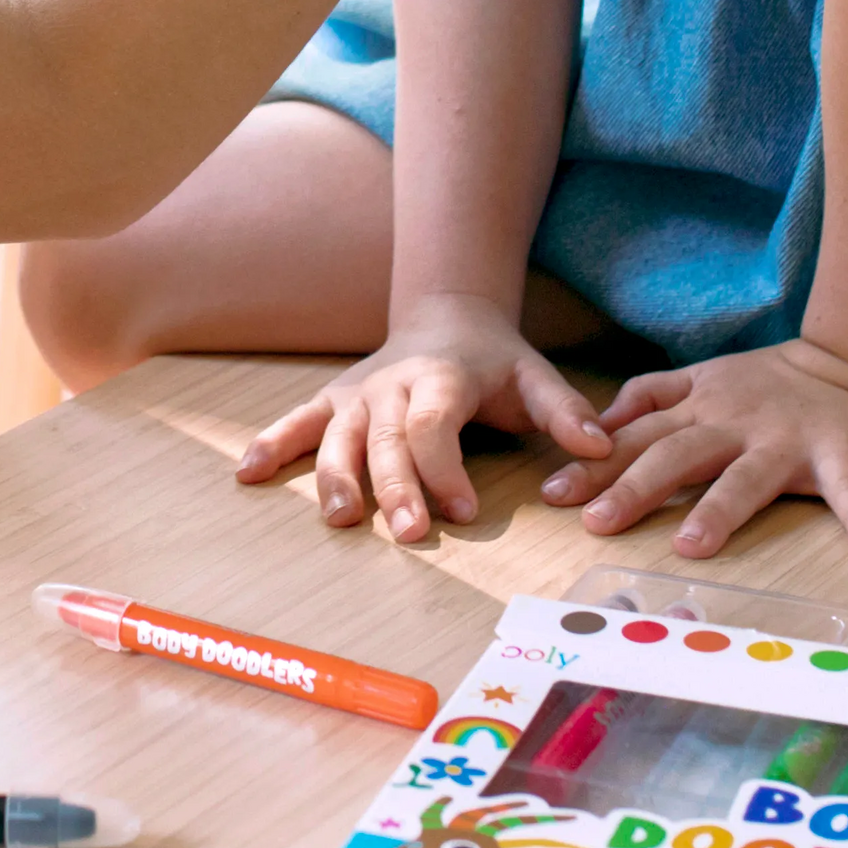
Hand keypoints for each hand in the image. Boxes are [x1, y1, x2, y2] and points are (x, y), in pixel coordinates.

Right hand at [235, 293, 611, 542]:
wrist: (448, 313)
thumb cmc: (495, 361)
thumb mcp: (535, 377)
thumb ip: (566, 412)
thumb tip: (600, 447)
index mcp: (441, 378)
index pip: (435, 425)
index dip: (445, 468)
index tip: (463, 511)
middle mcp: (391, 385)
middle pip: (386, 438)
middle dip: (396, 486)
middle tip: (409, 534)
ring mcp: (357, 394)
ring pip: (338, 436)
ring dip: (335, 477)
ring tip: (340, 519)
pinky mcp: (333, 402)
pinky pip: (298, 422)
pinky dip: (272, 444)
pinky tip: (246, 472)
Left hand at [539, 339, 847, 560]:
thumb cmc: (777, 382)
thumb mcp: (707, 377)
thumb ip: (654, 396)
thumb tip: (599, 422)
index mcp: (703, 406)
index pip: (639, 437)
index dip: (595, 464)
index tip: (552, 495)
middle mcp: (737, 422)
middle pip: (678, 454)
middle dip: (635, 487)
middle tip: (596, 522)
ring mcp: (789, 439)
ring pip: (747, 476)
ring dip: (720, 510)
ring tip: (692, 547)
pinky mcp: (843, 453)